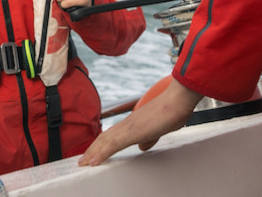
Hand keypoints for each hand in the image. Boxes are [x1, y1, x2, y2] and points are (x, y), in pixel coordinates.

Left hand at [78, 78, 202, 165]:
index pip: (113, 134)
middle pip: (105, 137)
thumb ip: (150, 136)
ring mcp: (129, 126)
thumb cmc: (174, 109)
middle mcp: (128, 123)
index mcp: (134, 122)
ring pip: (105, 141)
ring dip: (93, 152)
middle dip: (93, 149)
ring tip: (83, 163)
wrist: (179, 98)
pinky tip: (94, 161)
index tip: (93, 152)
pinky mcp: (133, 131)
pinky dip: (102, 153)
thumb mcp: (161, 127)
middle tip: (82, 160)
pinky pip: (113, 145)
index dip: (102, 143)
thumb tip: (143, 145)